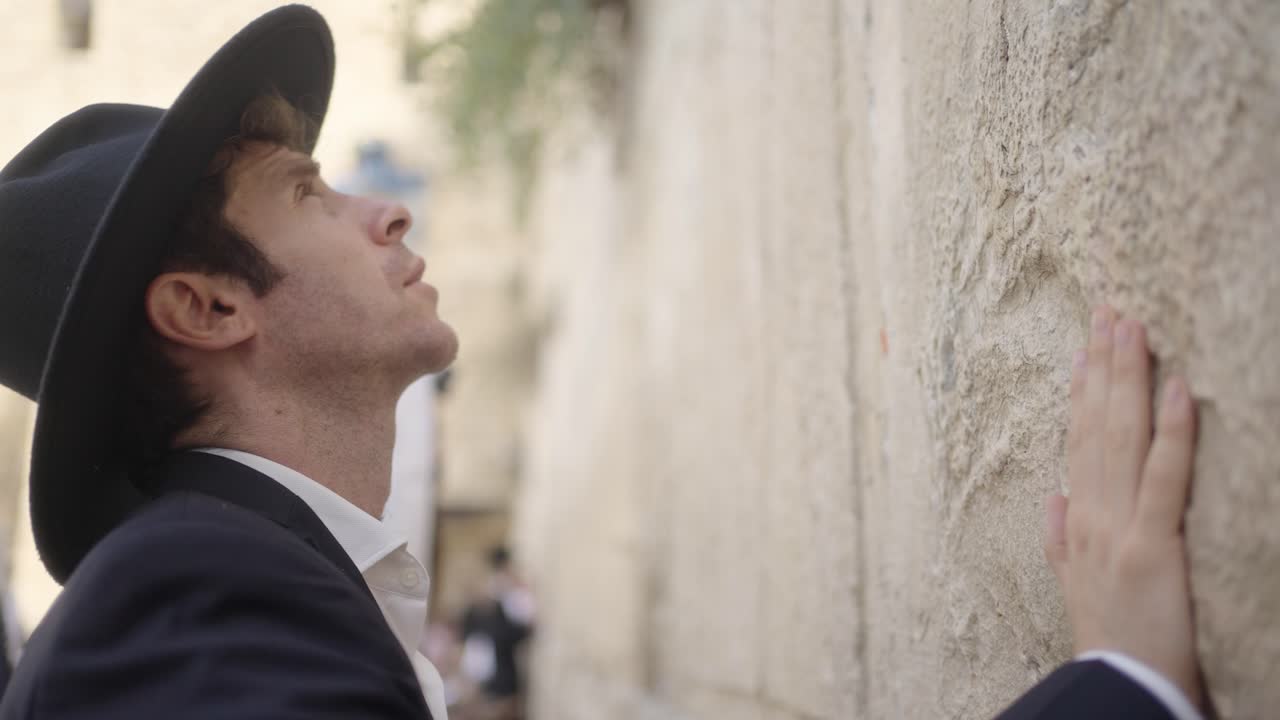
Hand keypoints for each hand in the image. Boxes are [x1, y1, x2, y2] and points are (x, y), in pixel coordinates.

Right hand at [1044, 306, 1202, 708]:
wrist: (1117, 688)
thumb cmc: (1107, 640)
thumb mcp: (1073, 587)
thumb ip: (1060, 541)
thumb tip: (1054, 497)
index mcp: (1079, 521)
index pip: (1079, 441)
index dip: (1083, 391)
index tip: (1087, 347)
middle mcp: (1092, 513)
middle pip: (1096, 427)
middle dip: (1103, 366)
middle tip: (1110, 312)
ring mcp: (1120, 526)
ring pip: (1121, 439)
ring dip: (1126, 379)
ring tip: (1132, 329)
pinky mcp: (1153, 545)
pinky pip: (1164, 478)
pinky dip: (1171, 432)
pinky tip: (1176, 389)